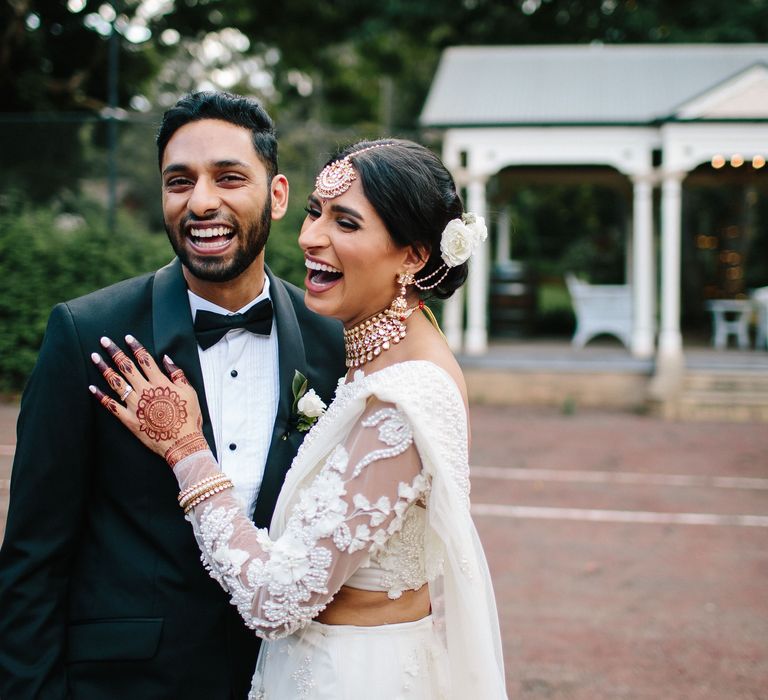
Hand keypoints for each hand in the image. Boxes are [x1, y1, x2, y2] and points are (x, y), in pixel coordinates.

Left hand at [89, 335, 208, 466]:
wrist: (182, 442)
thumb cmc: (189, 417)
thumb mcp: (189, 392)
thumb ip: (178, 374)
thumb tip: (166, 359)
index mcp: (160, 382)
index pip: (144, 359)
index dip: (135, 347)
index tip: (127, 337)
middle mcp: (144, 390)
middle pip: (126, 366)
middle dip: (114, 352)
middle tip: (104, 341)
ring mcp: (134, 404)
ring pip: (115, 382)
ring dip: (104, 368)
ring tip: (95, 357)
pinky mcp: (128, 419)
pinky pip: (111, 406)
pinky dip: (100, 396)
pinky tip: (92, 387)